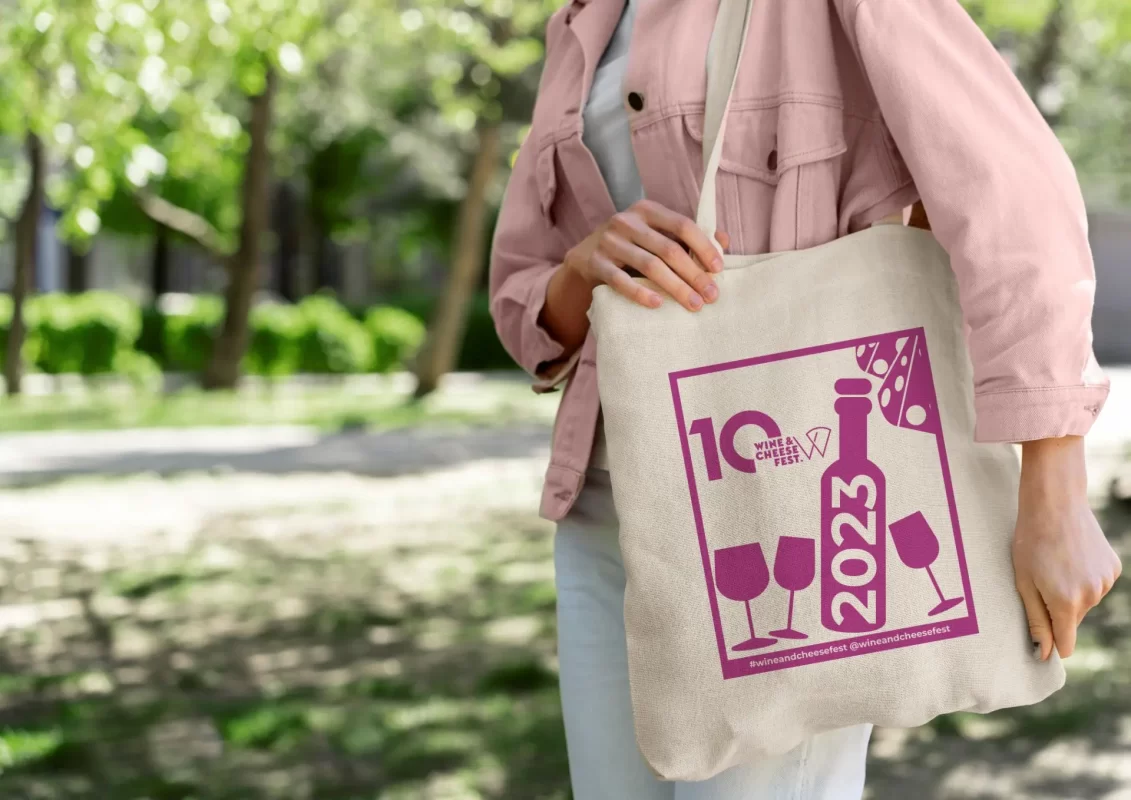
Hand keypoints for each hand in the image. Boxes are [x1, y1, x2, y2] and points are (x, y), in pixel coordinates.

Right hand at [563, 199, 727, 311]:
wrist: (584, 258)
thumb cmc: (631, 247)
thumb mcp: (656, 235)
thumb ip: (688, 237)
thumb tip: (725, 241)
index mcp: (647, 210)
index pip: (682, 225)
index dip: (703, 246)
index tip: (718, 269)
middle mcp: (626, 221)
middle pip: (668, 249)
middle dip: (694, 274)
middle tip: (711, 295)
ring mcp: (609, 241)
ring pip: (649, 265)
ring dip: (675, 287)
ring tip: (693, 304)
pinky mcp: (595, 263)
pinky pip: (620, 280)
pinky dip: (640, 293)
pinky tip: (657, 304)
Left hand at [1012, 436, 1121, 659]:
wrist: (1055, 504)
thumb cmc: (1030, 542)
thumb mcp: (1023, 582)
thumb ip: (1036, 620)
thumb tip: (1044, 653)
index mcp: (1065, 602)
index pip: (1066, 643)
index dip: (1053, 643)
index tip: (1042, 641)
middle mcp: (1091, 596)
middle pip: (1072, 620)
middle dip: (1057, 610)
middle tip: (1041, 580)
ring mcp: (1106, 581)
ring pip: (1085, 602)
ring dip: (1071, 593)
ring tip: (1056, 564)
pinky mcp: (1113, 568)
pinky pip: (1096, 585)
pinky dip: (1084, 578)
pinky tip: (1072, 557)